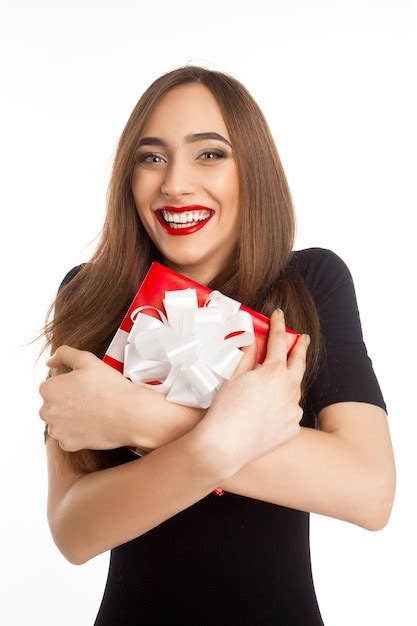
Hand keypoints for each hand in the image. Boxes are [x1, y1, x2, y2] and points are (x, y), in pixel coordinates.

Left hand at [39, 346, 137, 451]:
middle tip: (90, 399)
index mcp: (49, 389)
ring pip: (59, 422)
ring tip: (92, 412)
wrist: (129, 414)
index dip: (69, 386)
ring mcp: (57, 430)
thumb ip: (64, 354)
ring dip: (70, 418)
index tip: (84, 387)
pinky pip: (68, 438)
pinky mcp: (68, 444)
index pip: (51, 387)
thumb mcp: (87, 360)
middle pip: (53, 405)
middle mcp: (47, 411)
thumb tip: (50, 362)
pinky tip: (92, 425)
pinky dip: (77, 433)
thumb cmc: (110, 386)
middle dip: (67, 403)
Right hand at [192, 309, 310, 475]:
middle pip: (299, 361)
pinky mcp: (292, 428)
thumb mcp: (235, 377)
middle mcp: (290, 389)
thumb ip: (247, 356)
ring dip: (289, 380)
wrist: (225, 445)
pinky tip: (270, 409)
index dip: (278, 325)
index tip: (278, 315)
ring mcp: (294, 410)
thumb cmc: (226, 410)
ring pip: (294, 389)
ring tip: (279, 379)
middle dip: (301, 347)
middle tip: (302, 338)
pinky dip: (283, 406)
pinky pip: (290, 411)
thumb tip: (252, 340)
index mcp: (275, 372)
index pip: (279, 341)